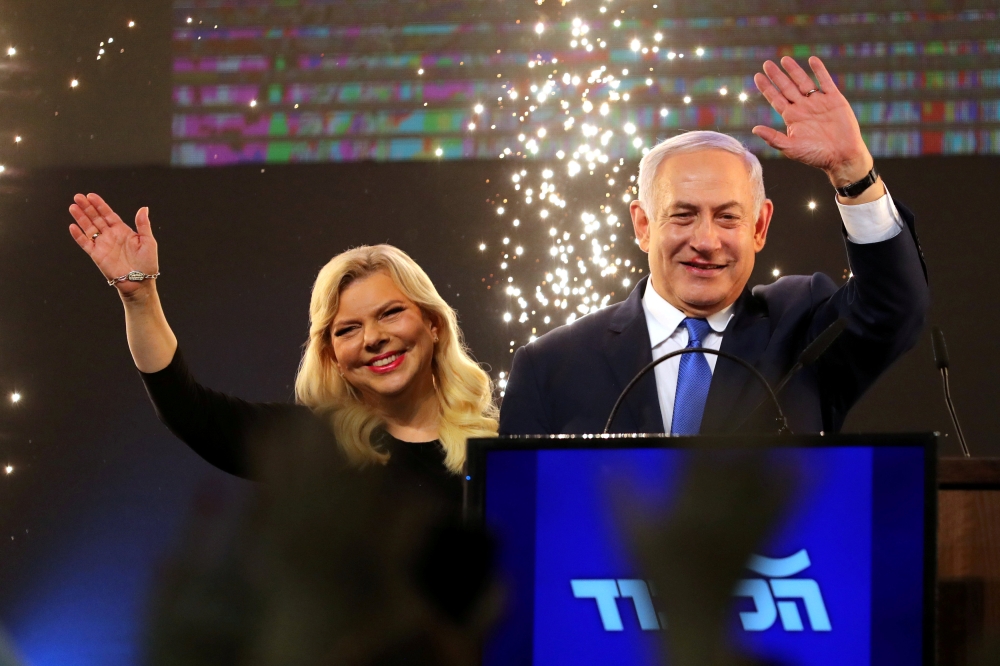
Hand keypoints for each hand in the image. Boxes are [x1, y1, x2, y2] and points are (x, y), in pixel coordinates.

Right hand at [68, 193, 157, 295]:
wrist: (139, 281)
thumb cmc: (147, 263)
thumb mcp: (148, 241)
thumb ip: (143, 224)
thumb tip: (144, 208)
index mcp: (122, 231)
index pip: (108, 214)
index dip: (99, 205)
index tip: (91, 195)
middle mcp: (111, 236)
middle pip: (96, 218)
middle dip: (87, 207)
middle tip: (77, 197)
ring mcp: (103, 245)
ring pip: (88, 228)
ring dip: (80, 218)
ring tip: (73, 207)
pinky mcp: (96, 255)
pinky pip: (85, 243)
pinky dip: (78, 236)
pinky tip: (72, 226)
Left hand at [752, 56, 872, 187]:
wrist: (842, 156)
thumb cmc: (816, 155)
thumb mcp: (791, 148)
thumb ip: (773, 138)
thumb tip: (754, 129)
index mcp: (792, 118)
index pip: (776, 99)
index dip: (767, 88)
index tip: (757, 76)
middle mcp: (803, 108)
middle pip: (787, 88)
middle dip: (777, 76)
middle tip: (766, 64)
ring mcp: (818, 102)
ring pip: (804, 82)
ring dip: (794, 71)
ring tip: (784, 59)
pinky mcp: (834, 100)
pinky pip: (826, 82)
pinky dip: (820, 71)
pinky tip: (812, 60)